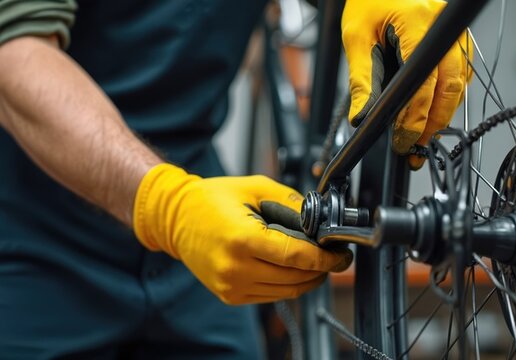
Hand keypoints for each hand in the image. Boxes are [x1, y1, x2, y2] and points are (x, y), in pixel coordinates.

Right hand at [133, 164, 352, 304]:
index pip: (296, 256)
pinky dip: (287, 285)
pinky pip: (271, 295)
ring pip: (286, 291)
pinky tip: (292, 269)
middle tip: (333, 257)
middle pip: (295, 277)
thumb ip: (290, 203)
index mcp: (242, 239)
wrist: (175, 218)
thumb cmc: (211, 199)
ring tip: (315, 263)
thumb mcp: (255, 187)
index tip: (339, 254)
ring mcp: (231, 285)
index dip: (324, 258)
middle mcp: (235, 268)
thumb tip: (319, 220)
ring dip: (307, 279)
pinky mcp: (230, 295)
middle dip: (321, 269)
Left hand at [342, 0, 472, 168]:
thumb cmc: (367, 1)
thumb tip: (362, 117)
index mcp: (417, 21)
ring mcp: (453, 31)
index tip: (405, 137)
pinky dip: (447, 95)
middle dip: (434, 121)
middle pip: (451, 84)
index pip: (424, 78)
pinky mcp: (455, 38)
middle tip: (415, 145)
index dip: (417, 114)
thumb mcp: (356, 38)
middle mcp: (443, 25)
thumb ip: (361, 79)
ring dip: (443, 112)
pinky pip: (460, 72)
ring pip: (460, 81)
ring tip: (421, 136)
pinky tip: (431, 111)